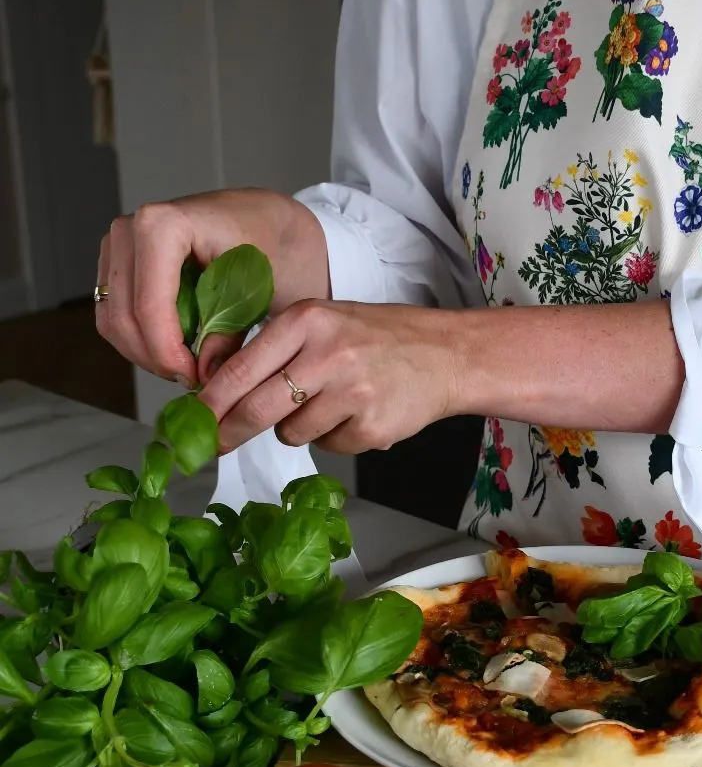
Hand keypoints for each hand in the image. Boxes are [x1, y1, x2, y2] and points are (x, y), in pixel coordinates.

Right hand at [95, 190, 329, 384]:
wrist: (269, 223)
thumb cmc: (270, 246)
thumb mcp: (259, 293)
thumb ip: (227, 334)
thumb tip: (201, 374)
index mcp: (163, 225)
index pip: (149, 307)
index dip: (169, 354)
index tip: (196, 379)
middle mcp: (130, 229)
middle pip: (123, 318)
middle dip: (159, 359)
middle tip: (195, 379)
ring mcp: (119, 246)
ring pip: (113, 323)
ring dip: (149, 354)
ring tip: (190, 366)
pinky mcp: (116, 264)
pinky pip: (115, 317)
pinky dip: (143, 341)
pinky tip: (178, 349)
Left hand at [200, 301, 459, 453]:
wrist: (446, 354)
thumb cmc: (376, 338)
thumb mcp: (323, 323)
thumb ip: (275, 350)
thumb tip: (219, 393)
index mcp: (306, 320)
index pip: (240, 369)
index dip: (209, 402)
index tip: (191, 421)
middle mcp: (328, 353)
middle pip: (256, 408)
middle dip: (231, 431)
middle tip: (216, 443)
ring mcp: (352, 393)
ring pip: (291, 432)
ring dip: (297, 428)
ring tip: (328, 404)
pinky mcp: (372, 426)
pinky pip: (329, 446)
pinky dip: (334, 437)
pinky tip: (357, 414)